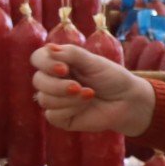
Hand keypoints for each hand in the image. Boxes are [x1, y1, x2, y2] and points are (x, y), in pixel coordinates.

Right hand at [29, 43, 154, 137]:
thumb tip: (48, 47)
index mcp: (59, 63)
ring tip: (89, 95)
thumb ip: (71, 54)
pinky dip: (70, 109)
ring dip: (67, 98)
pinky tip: (85, 105)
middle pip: (38, 81)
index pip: (38, 59)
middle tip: (77, 86)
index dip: (45, 63)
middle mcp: (54, 80)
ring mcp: (56, 100)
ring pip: (44, 99)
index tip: (64, 68)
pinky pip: (53, 115)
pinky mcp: (61, 118)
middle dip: (57, 85)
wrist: (127, 101)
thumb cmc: (111, 78)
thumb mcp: (93, 62)